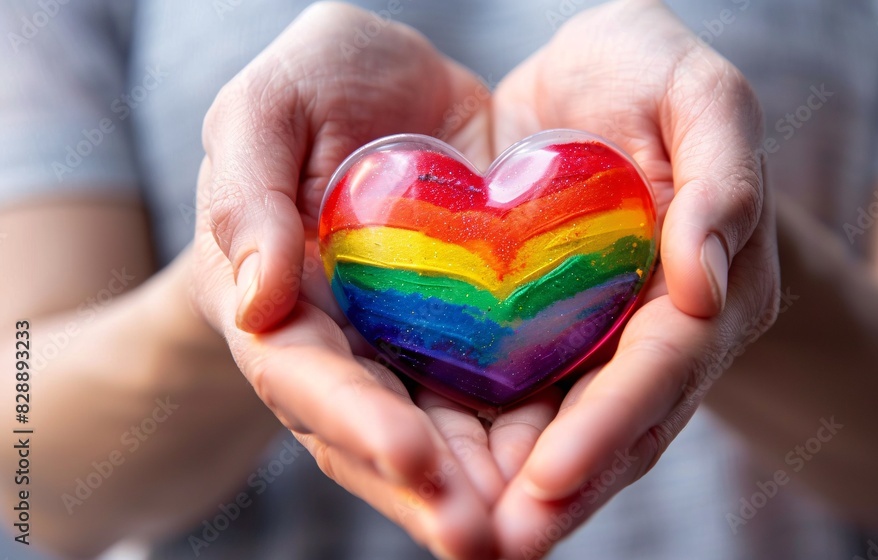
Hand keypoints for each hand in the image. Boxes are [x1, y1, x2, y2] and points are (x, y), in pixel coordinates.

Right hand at [190, 4, 503, 557]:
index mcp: (281, 304)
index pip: (308, 377)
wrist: (393, 90)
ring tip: (529, 534)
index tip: (414, 457)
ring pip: (442, 436)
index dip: (358, 420)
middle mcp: (345, 346)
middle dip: (429, 491)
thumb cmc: (312, 93)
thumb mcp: (266, 110)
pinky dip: (529, 435)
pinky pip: (497, 393)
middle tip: (484, 539)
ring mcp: (408, 349)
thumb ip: (246, 194)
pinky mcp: (470, 336)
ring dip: (483, 489)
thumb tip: (257, 301)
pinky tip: (572, 467)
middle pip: (377, 436)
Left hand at [488, 0, 779, 554]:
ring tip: (468, 543)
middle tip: (496, 546)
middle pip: (623, 425)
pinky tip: (443, 483)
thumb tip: (704, 285)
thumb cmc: (650, 72)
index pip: (666, 363)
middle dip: (564, 489)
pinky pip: (528, 399)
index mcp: (714, 279)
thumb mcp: (698, 92)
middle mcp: (667, 330)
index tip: (548, 480)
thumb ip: (722, 175)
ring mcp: (612, 342)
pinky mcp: (558, 337)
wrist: (598, 80)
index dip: (611, 423)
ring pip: (574, 431)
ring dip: (524, 492)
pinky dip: (492, 445)